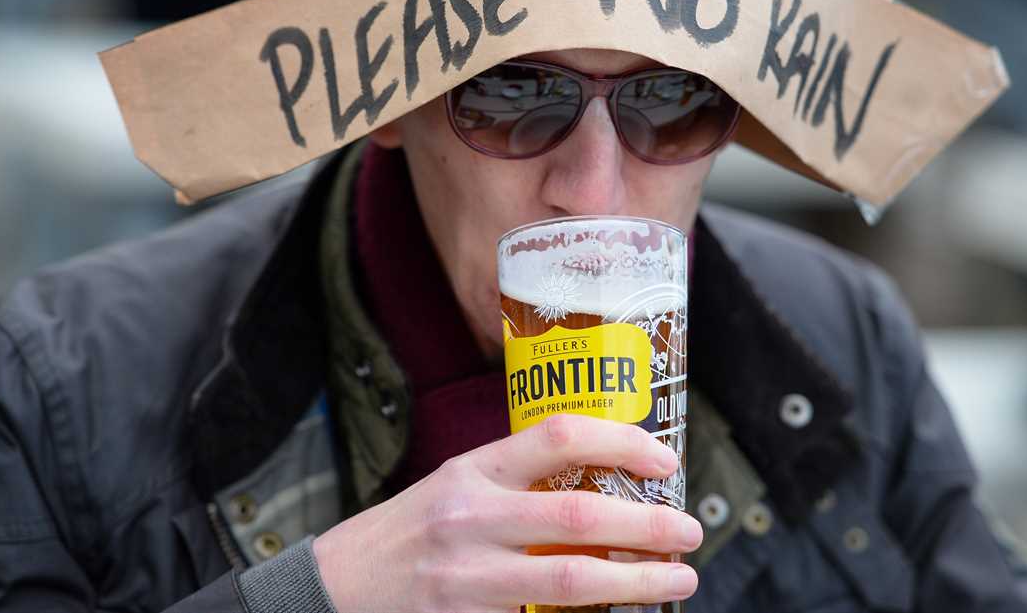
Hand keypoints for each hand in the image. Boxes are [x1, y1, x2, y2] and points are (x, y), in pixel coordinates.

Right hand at [313, 414, 701, 612]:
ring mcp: (467, 578)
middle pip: (577, 513)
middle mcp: (470, 518)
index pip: (558, 434)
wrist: (336, 590)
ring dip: (636, 581)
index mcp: (472, 471)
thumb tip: (605, 478)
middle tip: (689, 530)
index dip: (621, 442)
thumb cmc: (409, 534)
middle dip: (647, 524)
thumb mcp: (455, 487)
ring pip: (571, 578)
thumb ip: (517, 481)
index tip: (665, 462)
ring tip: (677, 579)